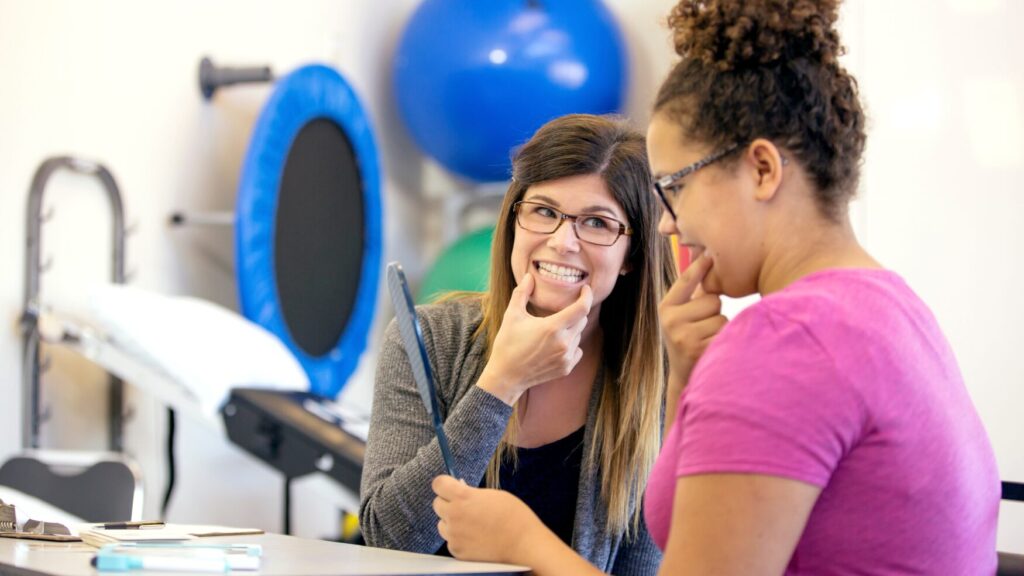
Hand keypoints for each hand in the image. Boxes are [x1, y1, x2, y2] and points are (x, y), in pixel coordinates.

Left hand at [432, 475, 545, 563]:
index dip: (444, 484)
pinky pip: (451, 540)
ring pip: (442, 524)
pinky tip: (475, 538)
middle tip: (465, 507)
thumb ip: (472, 494)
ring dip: (452, 522)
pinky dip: (459, 539)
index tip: (449, 486)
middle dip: (448, 503)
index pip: (438, 484)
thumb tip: (460, 494)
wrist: (524, 545)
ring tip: (472, 524)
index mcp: (463, 497)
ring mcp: (454, 535)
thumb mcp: (493, 495)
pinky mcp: (457, 551)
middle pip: (437, 504)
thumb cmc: (514, 517)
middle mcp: (454, 515)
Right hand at [477, 274, 592, 404]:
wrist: (506, 376)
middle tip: (562, 310)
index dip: (587, 296)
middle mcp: (563, 343)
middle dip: (575, 312)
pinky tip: (555, 345)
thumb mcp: (512, 315)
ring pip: (578, 335)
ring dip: (571, 329)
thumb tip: (529, 276)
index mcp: (552, 328)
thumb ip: (522, 293)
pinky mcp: (566, 368)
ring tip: (552, 331)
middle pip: (581, 320)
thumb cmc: (508, 344)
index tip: (586, 289)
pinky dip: (571, 345)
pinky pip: (577, 350)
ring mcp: (566, 357)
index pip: (581, 308)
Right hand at [659, 254, 727, 394]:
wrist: (684, 375)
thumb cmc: (687, 337)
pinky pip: (725, 334)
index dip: (700, 266)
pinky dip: (723, 340)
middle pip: (712, 300)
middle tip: (703, 325)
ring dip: (720, 327)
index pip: (686, 280)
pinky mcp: (698, 350)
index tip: (710, 253)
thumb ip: (691, 293)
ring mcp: (684, 337)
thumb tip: (706, 256)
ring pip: (721, 318)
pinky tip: (711, 348)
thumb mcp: (680, 315)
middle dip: (714, 311)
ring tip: (707, 337)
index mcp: (666, 307)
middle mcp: (671, 320)